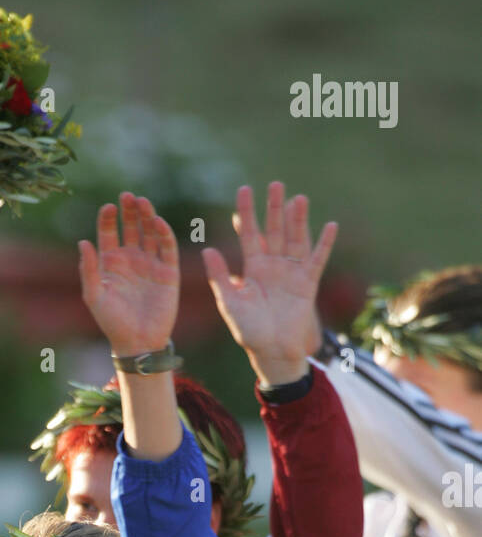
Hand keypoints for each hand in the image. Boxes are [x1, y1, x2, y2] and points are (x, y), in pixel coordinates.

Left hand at [79, 193, 178, 355]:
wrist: (137, 342)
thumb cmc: (112, 322)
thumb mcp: (94, 296)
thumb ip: (89, 270)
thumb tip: (82, 242)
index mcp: (111, 263)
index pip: (109, 232)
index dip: (108, 218)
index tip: (108, 207)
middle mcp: (131, 259)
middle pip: (131, 227)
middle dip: (129, 211)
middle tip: (127, 196)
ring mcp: (150, 264)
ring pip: (150, 232)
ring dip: (147, 216)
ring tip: (142, 202)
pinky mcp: (168, 273)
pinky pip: (167, 247)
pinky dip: (164, 234)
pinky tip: (158, 222)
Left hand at [202, 182, 336, 386]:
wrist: (272, 351)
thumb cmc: (249, 331)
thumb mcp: (230, 303)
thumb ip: (220, 277)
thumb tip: (206, 250)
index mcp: (253, 268)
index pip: (249, 234)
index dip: (246, 214)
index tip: (244, 191)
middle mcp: (273, 266)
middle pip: (274, 231)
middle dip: (274, 209)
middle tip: (275, 185)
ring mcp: (292, 273)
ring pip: (295, 239)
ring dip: (298, 220)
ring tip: (299, 198)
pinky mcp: (308, 283)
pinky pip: (318, 260)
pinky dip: (325, 244)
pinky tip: (331, 225)